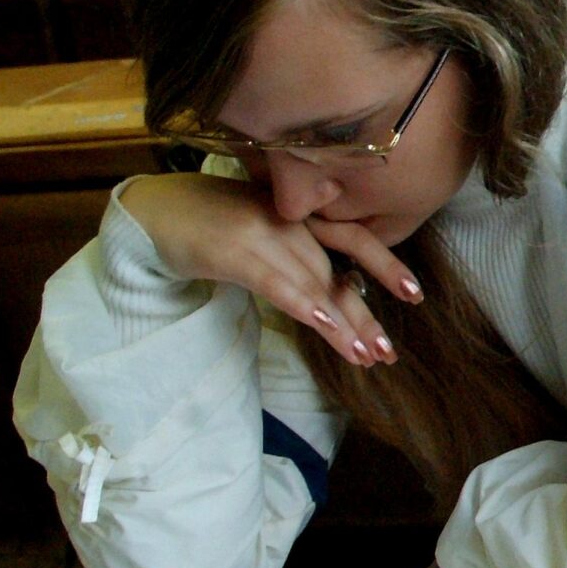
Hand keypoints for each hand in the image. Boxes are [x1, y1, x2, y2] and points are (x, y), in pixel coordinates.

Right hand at [117, 174, 417, 367]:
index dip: (385, 266)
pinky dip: (302, 305)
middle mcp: (286, 220)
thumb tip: (337, 291)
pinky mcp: (232, 250)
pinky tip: (325, 328)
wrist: (150, 209)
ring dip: (341, 324)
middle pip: (335, 274)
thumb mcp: (262, 228)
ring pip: (312, 283)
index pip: (352, 239)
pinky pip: (275, 282)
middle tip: (388, 353)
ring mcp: (261, 232)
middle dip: (363, 316)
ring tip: (365, 357)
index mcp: (298, 213)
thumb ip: (299, 250)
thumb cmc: (208, 222)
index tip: (415, 295)